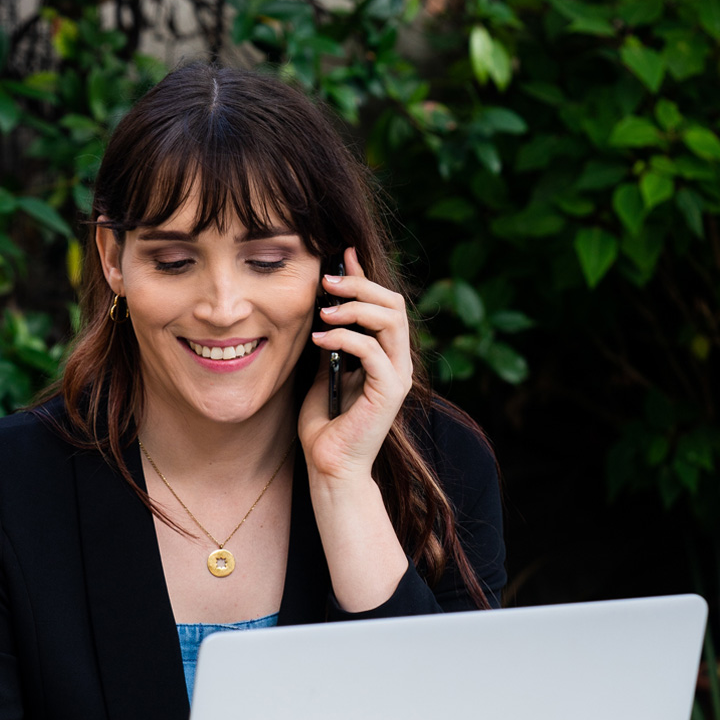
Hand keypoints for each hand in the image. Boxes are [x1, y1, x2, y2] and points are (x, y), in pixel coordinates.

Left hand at [299, 247, 413, 487]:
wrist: (329, 466)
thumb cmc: (325, 426)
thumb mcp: (324, 372)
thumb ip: (332, 342)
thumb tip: (323, 308)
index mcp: (386, 357)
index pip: (383, 305)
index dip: (364, 277)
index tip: (342, 254)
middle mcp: (399, 363)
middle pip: (393, 305)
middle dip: (360, 286)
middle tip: (327, 281)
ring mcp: (398, 377)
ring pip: (390, 320)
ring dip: (354, 307)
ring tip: (323, 310)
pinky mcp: (390, 391)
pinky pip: (372, 349)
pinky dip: (345, 337)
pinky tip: (320, 338)